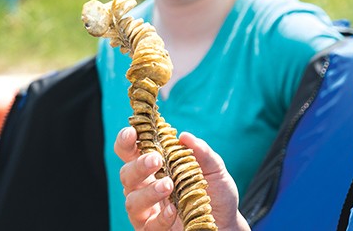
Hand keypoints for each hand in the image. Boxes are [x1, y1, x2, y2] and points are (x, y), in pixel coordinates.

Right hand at [115, 127, 249, 230]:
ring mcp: (147, 210)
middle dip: (138, 165)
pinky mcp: (152, 229)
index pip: (132, 152)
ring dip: (148, 191)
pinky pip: (148, 225)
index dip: (126, 141)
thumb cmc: (216, 193)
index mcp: (156, 167)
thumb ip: (202, 153)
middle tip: (156, 160)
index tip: (132, 132)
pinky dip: (160, 217)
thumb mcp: (215, 170)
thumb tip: (185, 136)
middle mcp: (145, 187)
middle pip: (126, 174)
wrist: (227, 223)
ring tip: (168, 185)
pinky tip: (173, 210)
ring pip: (132, 200)